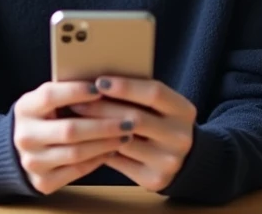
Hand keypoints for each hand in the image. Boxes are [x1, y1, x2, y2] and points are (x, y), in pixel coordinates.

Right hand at [12, 81, 128, 194]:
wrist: (20, 152)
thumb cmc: (44, 117)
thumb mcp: (45, 101)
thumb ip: (66, 92)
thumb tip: (103, 83)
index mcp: (24, 109)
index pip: (49, 96)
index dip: (75, 91)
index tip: (101, 88)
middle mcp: (24, 137)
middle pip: (69, 130)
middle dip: (103, 125)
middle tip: (129, 120)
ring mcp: (32, 163)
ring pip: (76, 153)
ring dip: (106, 144)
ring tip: (126, 135)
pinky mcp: (42, 182)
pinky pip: (77, 171)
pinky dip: (98, 160)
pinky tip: (112, 150)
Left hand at [70, 76, 196, 192]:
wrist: (184, 158)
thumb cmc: (162, 121)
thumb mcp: (162, 106)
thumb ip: (140, 93)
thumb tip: (98, 81)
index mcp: (184, 111)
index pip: (154, 93)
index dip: (126, 86)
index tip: (99, 82)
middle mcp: (180, 137)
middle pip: (135, 118)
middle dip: (102, 109)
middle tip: (77, 102)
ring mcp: (168, 161)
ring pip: (124, 142)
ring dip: (96, 130)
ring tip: (76, 120)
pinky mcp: (154, 179)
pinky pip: (120, 162)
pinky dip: (101, 149)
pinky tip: (87, 140)